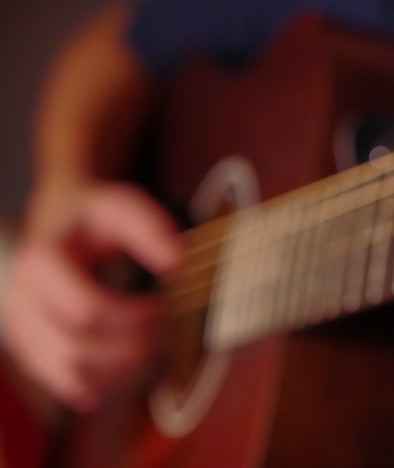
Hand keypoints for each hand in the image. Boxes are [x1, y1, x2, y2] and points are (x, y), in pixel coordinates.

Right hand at [2, 179, 181, 409]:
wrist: (60, 222)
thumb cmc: (94, 217)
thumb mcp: (121, 207)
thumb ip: (149, 228)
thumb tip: (176, 262)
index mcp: (40, 262)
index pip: (88, 312)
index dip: (133, 317)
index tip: (164, 306)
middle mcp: (21, 299)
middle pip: (77, 348)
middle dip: (129, 346)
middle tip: (163, 330)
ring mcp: (21, 327)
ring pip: (69, 374)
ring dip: (118, 370)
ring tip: (151, 347)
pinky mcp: (32, 346)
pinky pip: (63, 382)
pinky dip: (102, 384)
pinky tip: (130, 367)